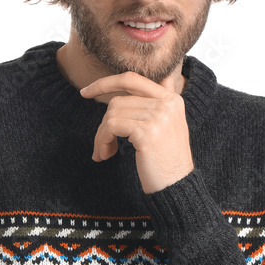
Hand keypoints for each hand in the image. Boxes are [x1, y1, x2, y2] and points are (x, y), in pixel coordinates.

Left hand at [80, 71, 194, 193]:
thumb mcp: (170, 125)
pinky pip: (111, 127)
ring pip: (111, 114)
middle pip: (118, 100)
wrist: (178, 186)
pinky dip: (102, 140)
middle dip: (103, 122)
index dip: (106, 82)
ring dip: (102, 135)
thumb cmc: (168, 161)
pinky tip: (106, 155)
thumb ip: (162, 102)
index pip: (132, 79)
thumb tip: (163, 77)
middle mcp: (167, 103)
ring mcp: (158, 116)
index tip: (86, 92)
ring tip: (105, 152)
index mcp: (172, 99)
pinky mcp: (147, 131)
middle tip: (100, 143)